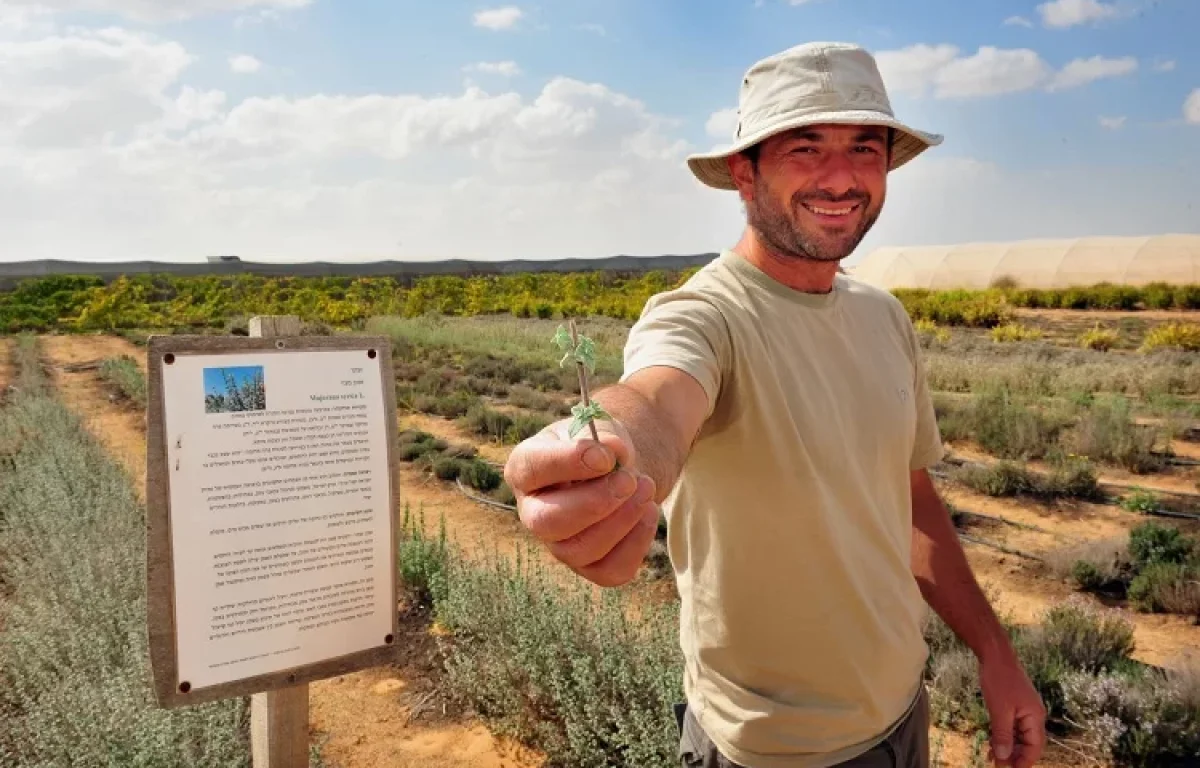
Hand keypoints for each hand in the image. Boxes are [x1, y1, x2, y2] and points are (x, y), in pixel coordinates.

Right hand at [504, 418, 658, 586]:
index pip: (531, 469)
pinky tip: (648, 513)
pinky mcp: (588, 566)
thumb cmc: (600, 448)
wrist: (619, 472)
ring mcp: (558, 544)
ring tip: (646, 488)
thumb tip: (613, 453)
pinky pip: (610, 571)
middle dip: (594, 503)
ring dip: (621, 520)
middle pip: (547, 522)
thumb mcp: (600, 429)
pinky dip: (637, 542)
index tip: (605, 457)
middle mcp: (532, 512)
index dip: (567, 463)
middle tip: (629, 480)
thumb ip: (604, 437)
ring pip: (580, 550)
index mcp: (525, 469)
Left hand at [979, 652, 1046, 766]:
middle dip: (1013, 756)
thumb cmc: (999, 680)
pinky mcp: (1013, 706)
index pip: (1035, 747)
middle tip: (996, 765)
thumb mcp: (999, 711)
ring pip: (1018, 736)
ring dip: (1006, 747)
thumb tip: (1005, 758)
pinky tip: (991, 743)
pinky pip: (1011, 726)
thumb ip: (1003, 735)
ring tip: (991, 758)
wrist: (995, 655)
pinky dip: (1002, 735)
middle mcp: (1033, 715)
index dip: (1023, 761)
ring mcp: (1023, 710)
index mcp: (1035, 717)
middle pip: (1027, 744)